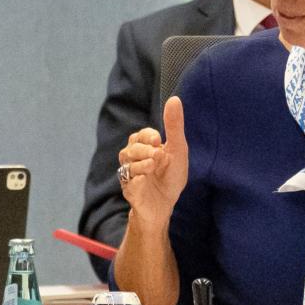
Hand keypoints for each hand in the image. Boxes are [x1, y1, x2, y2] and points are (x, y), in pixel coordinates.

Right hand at [118, 96, 189, 228]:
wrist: (165, 205)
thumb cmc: (170, 177)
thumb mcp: (178, 150)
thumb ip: (174, 126)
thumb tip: (174, 99)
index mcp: (144, 149)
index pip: (140, 136)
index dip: (147, 136)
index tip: (158, 139)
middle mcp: (133, 160)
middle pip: (131, 148)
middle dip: (144, 149)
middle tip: (158, 154)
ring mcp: (130, 176)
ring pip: (127, 164)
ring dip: (141, 163)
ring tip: (153, 165)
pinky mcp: (130, 191)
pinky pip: (128, 182)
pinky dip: (137, 180)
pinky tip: (145, 180)